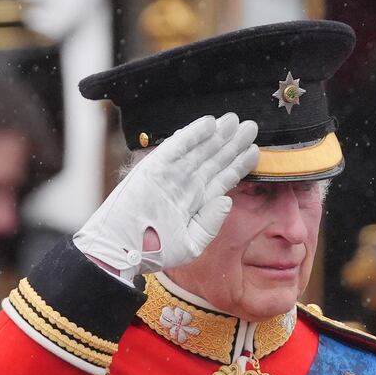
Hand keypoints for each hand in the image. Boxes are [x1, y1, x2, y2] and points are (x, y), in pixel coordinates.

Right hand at [73, 113, 259, 280]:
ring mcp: (170, 175)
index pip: (221, 179)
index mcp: (194, 203)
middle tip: (250, 127)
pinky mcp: (155, 168)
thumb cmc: (153, 252)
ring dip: (217, 136)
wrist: (121, 250)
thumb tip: (228, 199)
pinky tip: (209, 124)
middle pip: (213, 161)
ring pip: (199, 151)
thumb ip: (210, 223)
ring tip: (235, 122)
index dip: (237, 164)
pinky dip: (192, 135)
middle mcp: (185, 186)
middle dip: (232, 145)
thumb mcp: (191, 244)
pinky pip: (177, 147)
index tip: (254, 151)